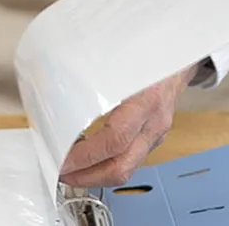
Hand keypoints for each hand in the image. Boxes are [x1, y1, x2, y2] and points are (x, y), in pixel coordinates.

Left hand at [59, 65, 196, 187]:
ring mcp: (156, 133)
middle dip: (88, 177)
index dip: (87, 155)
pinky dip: (109, 163)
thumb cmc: (148, 51)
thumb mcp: (118, 56)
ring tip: (71, 170)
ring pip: (128, 168)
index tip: (64, 159)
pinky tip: (91, 157)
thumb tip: (48, 75)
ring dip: (97, 175)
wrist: (180, 54)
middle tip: (62, 174)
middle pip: (122, 166)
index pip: (115, 140)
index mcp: (144, 100)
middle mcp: (153, 122)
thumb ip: (88, 69)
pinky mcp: (154, 136)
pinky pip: (131, 159)